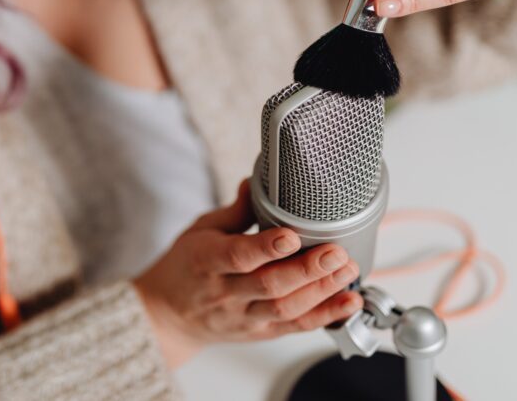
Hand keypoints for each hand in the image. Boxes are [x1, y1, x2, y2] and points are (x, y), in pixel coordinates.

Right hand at [133, 178, 361, 369]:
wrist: (167, 314)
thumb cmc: (186, 267)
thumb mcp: (200, 230)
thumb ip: (234, 211)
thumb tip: (257, 183)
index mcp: (207, 261)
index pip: (239, 256)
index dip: (267, 247)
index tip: (292, 235)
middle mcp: (225, 293)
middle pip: (269, 285)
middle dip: (307, 269)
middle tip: (336, 252)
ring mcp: (243, 317)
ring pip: (285, 309)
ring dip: (322, 291)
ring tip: (347, 271)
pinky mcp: (259, 333)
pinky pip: (294, 327)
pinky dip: (325, 316)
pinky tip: (348, 301)